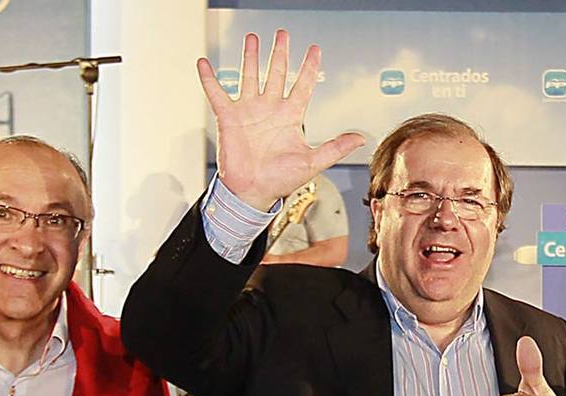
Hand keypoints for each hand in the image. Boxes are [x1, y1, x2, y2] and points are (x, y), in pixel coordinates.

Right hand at [198, 30, 364, 209]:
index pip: (302, 85)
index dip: (309, 67)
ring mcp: (249, 111)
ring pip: (250, 76)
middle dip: (280, 53)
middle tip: (283, 34)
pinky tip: (204, 63)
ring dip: (250, 57)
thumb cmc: (281, 180)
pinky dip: (209, 78)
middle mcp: (270, 109)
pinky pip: (217, 93)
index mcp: (290, 117)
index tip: (315, 49)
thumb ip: (335, 147)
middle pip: (276, 73)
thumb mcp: (312, 162)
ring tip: (252, 37)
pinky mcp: (229, 117)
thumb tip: (361, 138)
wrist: (253, 191)